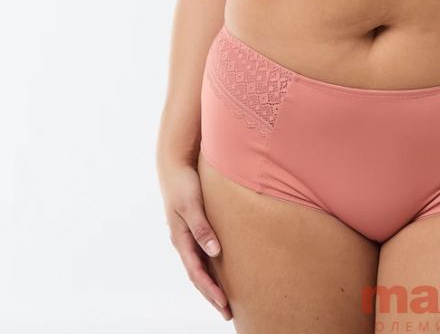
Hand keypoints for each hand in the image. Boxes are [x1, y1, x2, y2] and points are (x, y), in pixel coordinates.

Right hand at [157, 153, 232, 321]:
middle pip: (198, 275)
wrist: (174, 164)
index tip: (224, 304)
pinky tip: (221, 270)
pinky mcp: (194, 226)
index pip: (197, 273)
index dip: (210, 290)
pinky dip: (211, 267)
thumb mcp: (191, 204)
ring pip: (200, 266)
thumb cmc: (183, 183)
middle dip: (211, 295)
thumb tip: (215, 252)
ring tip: (226, 300)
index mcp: (181, 239)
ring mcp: (187, 235)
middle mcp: (183, 241)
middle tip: (228, 313)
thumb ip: (202, 228)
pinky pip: (203, 254)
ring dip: (211, 284)